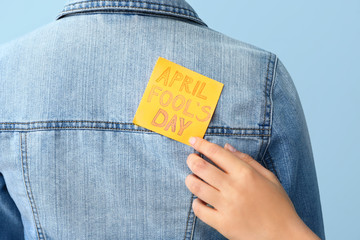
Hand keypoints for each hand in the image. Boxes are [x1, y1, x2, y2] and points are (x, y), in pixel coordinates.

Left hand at [185, 137, 319, 239]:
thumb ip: (246, 160)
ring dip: (190, 179)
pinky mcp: (222, 224)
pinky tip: (200, 200)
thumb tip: (226, 147)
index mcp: (245, 173)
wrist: (284, 236)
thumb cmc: (278, 205)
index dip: (201, 144)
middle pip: (201, 168)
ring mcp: (226, 206)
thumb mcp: (268, 177)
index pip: (216, 153)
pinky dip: (196, 203)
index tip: (193, 140)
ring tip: (192, 178)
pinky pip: (199, 210)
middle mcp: (233, 187)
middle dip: (191, 160)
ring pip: (196, 187)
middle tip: (191, 159)